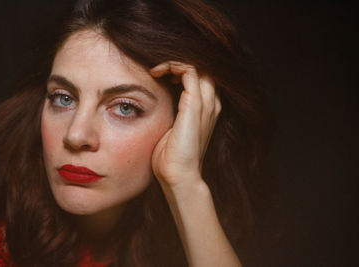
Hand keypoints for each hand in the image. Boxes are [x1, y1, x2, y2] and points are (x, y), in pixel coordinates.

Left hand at [150, 61, 220, 188]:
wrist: (178, 176)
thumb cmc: (171, 157)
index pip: (200, 77)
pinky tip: (156, 73)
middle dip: (178, 63)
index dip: (181, 70)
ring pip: (197, 65)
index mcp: (206, 110)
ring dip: (174, 62)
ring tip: (156, 70)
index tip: (160, 75)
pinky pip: (189, 70)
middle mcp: (211, 104)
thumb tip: (156, 103)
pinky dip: (173, 66)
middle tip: (158, 69)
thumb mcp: (171, 129)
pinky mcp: (195, 104)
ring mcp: (206, 103)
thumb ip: (172, 114)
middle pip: (202, 68)